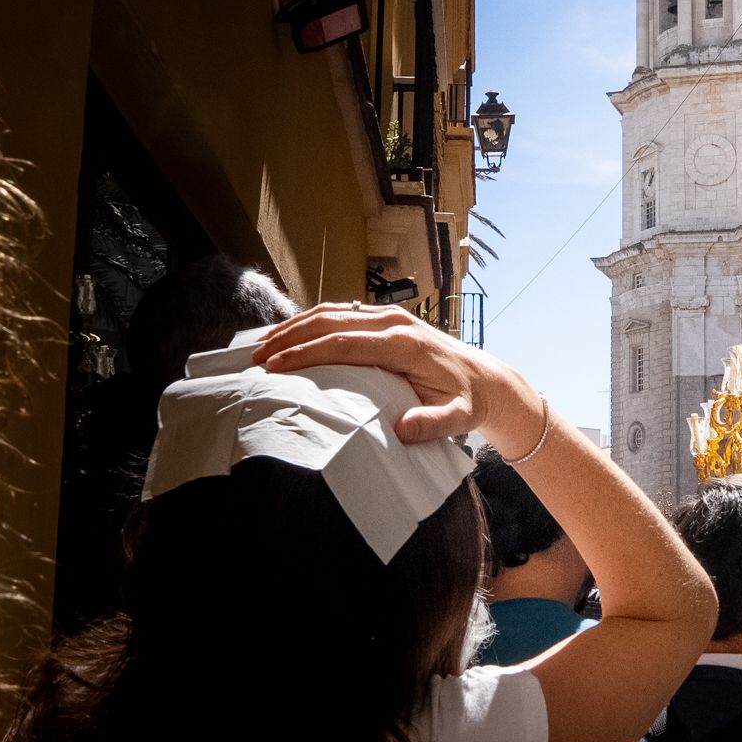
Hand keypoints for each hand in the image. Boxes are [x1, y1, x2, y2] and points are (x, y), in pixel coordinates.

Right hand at [250, 302, 523, 442]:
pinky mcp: (388, 318)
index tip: (275, 366)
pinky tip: (291, 335)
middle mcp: (396, 323)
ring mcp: (391, 316)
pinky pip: (344, 313)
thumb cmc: (467, 401)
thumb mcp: (457, 418)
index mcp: (405, 345)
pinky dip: (313, 321)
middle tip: (255, 357)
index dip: (307, 354)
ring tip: (263, 344)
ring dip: (296, 326)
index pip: (345, 343)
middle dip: (290, 338)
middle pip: (332, 322)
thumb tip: (403, 429)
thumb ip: (432, 424)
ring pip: (334, 312)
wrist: (486, 380)